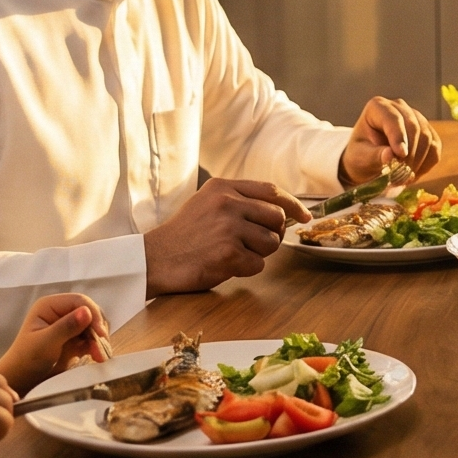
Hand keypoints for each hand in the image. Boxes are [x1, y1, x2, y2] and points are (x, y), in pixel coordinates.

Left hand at [0, 294, 111, 387]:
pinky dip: (96, 346)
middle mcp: (60, 311)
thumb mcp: (45, 343)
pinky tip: (96, 357)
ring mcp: (68, 325)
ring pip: (93, 325)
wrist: (23, 381)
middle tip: (101, 347)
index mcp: (50, 306)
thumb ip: (66, 327)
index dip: (93, 314)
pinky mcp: (74, 339)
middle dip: (98, 328)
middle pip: (90, 312)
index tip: (100, 334)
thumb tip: (87, 311)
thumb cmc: (27, 360)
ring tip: (98, 355)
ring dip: (98, 339)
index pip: (79, 301)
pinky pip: (92, 337)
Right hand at [143, 178, 310, 295]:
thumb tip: (283, 212)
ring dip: (258, 254)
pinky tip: (224, 266)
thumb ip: (239, 202)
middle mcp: (227, 203)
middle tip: (251, 245)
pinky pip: (258, 265)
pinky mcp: (228, 253)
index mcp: (223, 187)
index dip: (293, 204)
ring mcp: (228, 227)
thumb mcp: (207, 204)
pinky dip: (246, 270)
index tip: (305, 216)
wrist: (152, 260)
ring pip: (271, 243)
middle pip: (277, 217)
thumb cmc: (183, 236)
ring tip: (231, 254)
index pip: (272, 190)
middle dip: (272, 235)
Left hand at [343, 96, 440, 183]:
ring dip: (417, 162)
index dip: (398, 136)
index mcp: (378, 107)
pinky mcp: (428, 133)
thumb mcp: (360, 158)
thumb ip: (374, 155)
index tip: (400, 155)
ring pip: (427, 138)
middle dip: (409, 154)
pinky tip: (412, 174)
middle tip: (400, 176)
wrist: (368, 162)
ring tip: (403, 179)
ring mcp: (417, 118)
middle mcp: (400, 107)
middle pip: (414, 127)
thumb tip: (390, 155)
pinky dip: (426, 164)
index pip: (393, 118)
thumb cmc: (360, 156)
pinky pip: (435, 148)